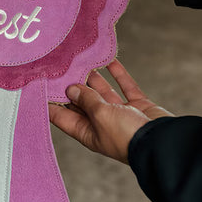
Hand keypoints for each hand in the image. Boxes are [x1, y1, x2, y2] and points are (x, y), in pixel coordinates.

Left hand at [49, 60, 173, 163]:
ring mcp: (120, 114)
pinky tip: (109, 59)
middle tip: (60, 64)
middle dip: (71, 84)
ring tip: (81, 58)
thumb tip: (71, 89)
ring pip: (101, 91)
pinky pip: (124, 86)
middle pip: (81, 101)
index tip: (38, 84)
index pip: (61, 115)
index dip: (49, 101)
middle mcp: (100, 123)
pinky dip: (117, 73)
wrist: (164, 143)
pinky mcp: (137, 106)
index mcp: (87, 132)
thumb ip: (87, 100)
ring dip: (92, 76)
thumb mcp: (101, 116)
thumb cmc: (127, 136)